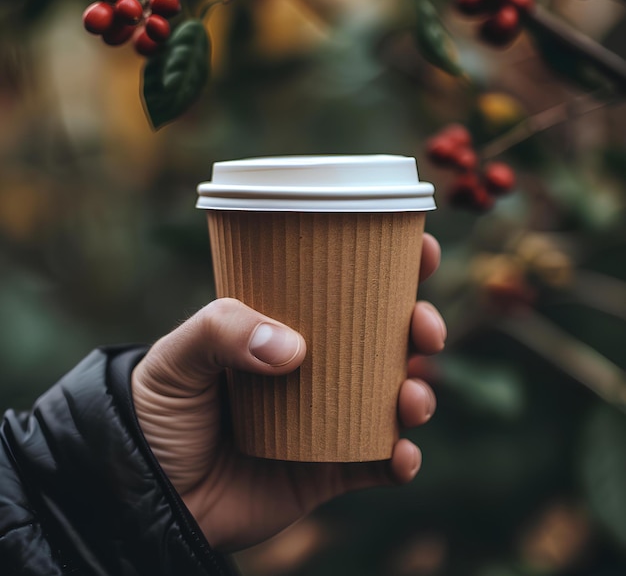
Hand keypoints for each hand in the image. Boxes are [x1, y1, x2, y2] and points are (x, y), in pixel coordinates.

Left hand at [131, 233, 445, 552]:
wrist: (151, 495)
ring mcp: (329, 420)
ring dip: (420, 392)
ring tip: (411, 396)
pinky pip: (380, 464)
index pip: (347, 291)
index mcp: (289, 329)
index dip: (394, 267)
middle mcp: (317, 370)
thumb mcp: (177, 355)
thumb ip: (221, 331)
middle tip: (424, 329)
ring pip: (396, 398)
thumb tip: (292, 348)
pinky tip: (401, 455)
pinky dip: (401, 459)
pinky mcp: (330, 470)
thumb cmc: (161, 413)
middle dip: (421, 328)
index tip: (422, 250)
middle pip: (388, 340)